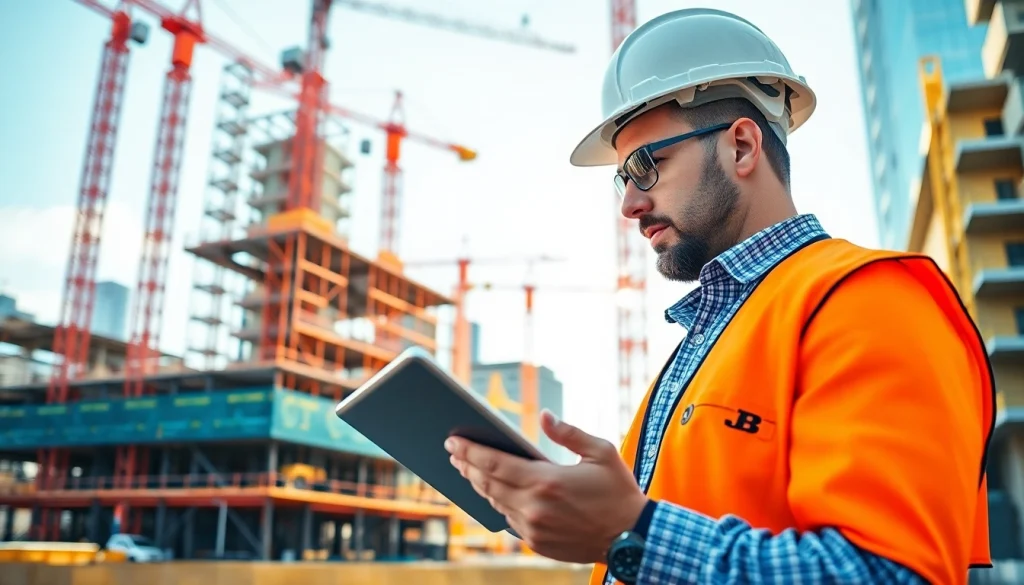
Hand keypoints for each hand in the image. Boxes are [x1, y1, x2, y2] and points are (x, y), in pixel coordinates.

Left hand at [445, 409, 648, 562]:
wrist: (632, 537)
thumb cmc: (618, 491)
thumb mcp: (601, 452)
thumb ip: (568, 433)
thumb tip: (544, 415)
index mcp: (546, 481)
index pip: (494, 463)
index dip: (469, 451)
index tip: (452, 440)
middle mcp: (533, 507)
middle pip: (487, 483)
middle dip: (467, 465)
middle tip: (453, 451)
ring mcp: (533, 528)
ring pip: (494, 503)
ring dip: (479, 484)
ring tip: (469, 469)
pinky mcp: (537, 544)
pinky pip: (508, 520)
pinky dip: (498, 503)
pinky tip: (494, 492)